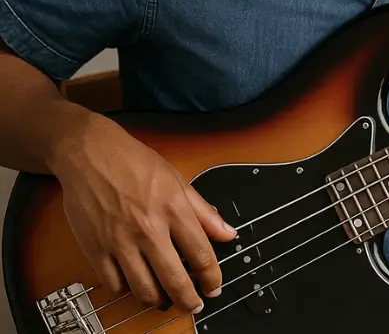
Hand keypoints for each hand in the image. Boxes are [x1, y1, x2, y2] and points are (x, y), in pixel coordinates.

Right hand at [49, 116, 236, 313]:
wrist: (90, 154)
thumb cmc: (134, 163)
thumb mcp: (178, 180)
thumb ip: (204, 212)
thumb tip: (228, 233)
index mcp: (174, 210)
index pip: (201, 254)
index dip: (212, 277)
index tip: (214, 287)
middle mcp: (148, 229)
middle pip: (175, 279)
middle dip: (189, 300)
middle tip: (194, 304)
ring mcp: (119, 241)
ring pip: (143, 288)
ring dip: (159, 300)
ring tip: (166, 299)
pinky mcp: (95, 248)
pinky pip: (114, 283)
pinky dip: (127, 290)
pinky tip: (135, 285)